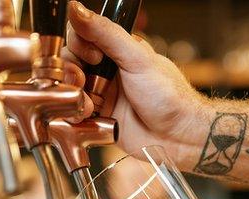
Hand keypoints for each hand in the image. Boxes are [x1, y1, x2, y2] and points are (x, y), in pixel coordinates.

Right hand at [65, 1, 209, 158]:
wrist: (179, 136)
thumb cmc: (168, 95)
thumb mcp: (136, 58)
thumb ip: (105, 33)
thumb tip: (77, 8)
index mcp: (116, 51)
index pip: (81, 38)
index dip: (79, 46)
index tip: (93, 57)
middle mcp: (106, 71)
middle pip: (69, 63)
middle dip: (72, 72)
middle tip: (84, 81)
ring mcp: (101, 95)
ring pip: (68, 88)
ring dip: (73, 95)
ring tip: (90, 104)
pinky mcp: (97, 119)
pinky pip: (73, 113)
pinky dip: (74, 114)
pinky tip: (88, 115)